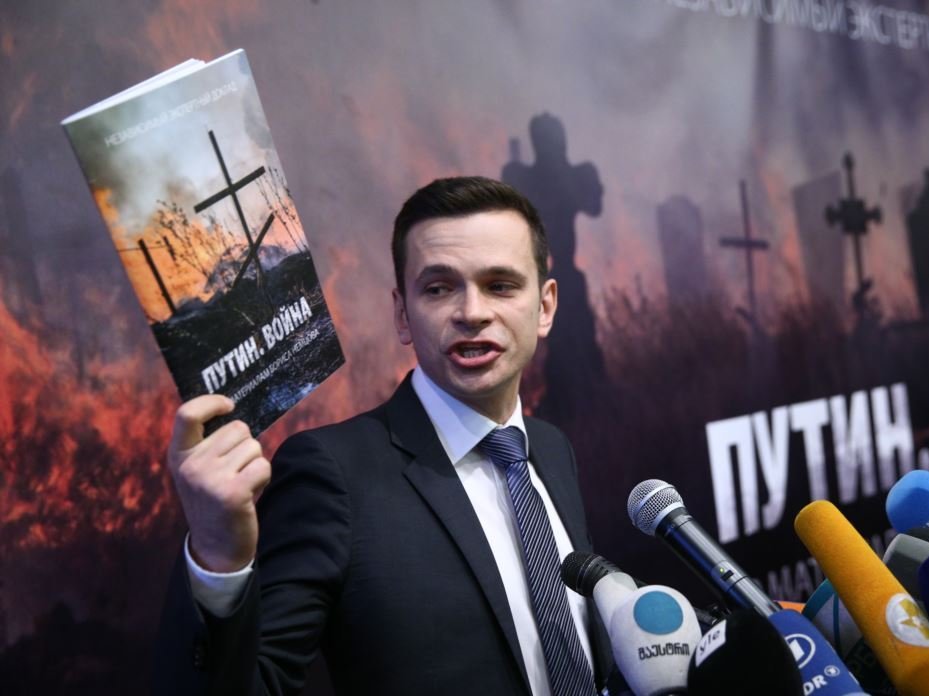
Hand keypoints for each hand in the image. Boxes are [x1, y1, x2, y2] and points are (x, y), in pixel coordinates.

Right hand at [166, 395, 270, 572]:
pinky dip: (264, 477)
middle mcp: (190, 465)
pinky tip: (250, 493)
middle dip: (245, 446)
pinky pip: (263, 465)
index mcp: (178, 456)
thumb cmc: (214, 501)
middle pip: (238, 428)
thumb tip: (233, 409)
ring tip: (241, 484)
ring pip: (254, 447)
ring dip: (255, 463)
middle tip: (235, 473)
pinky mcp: (232, 493)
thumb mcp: (198, 471)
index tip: (229, 406)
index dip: (211, 402)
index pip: (187, 414)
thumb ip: (209, 443)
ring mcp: (209, 479)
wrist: (216, 549)